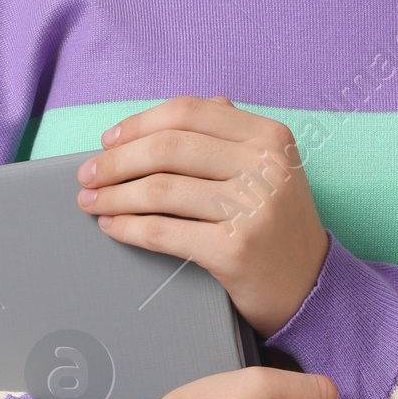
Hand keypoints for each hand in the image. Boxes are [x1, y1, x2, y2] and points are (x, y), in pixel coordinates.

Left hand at [75, 95, 329, 335]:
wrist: (311, 285)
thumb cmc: (277, 224)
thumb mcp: (267, 168)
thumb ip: (226, 135)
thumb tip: (161, 119)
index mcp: (270, 136)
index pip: (189, 113)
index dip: (140, 123)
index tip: (108, 139)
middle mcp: (265, 166)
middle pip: (168, 148)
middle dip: (116, 160)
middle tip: (87, 174)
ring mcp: (252, 207)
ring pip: (160, 189)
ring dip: (113, 195)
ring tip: (90, 201)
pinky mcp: (234, 249)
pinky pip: (162, 231)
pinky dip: (127, 227)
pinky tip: (111, 226)